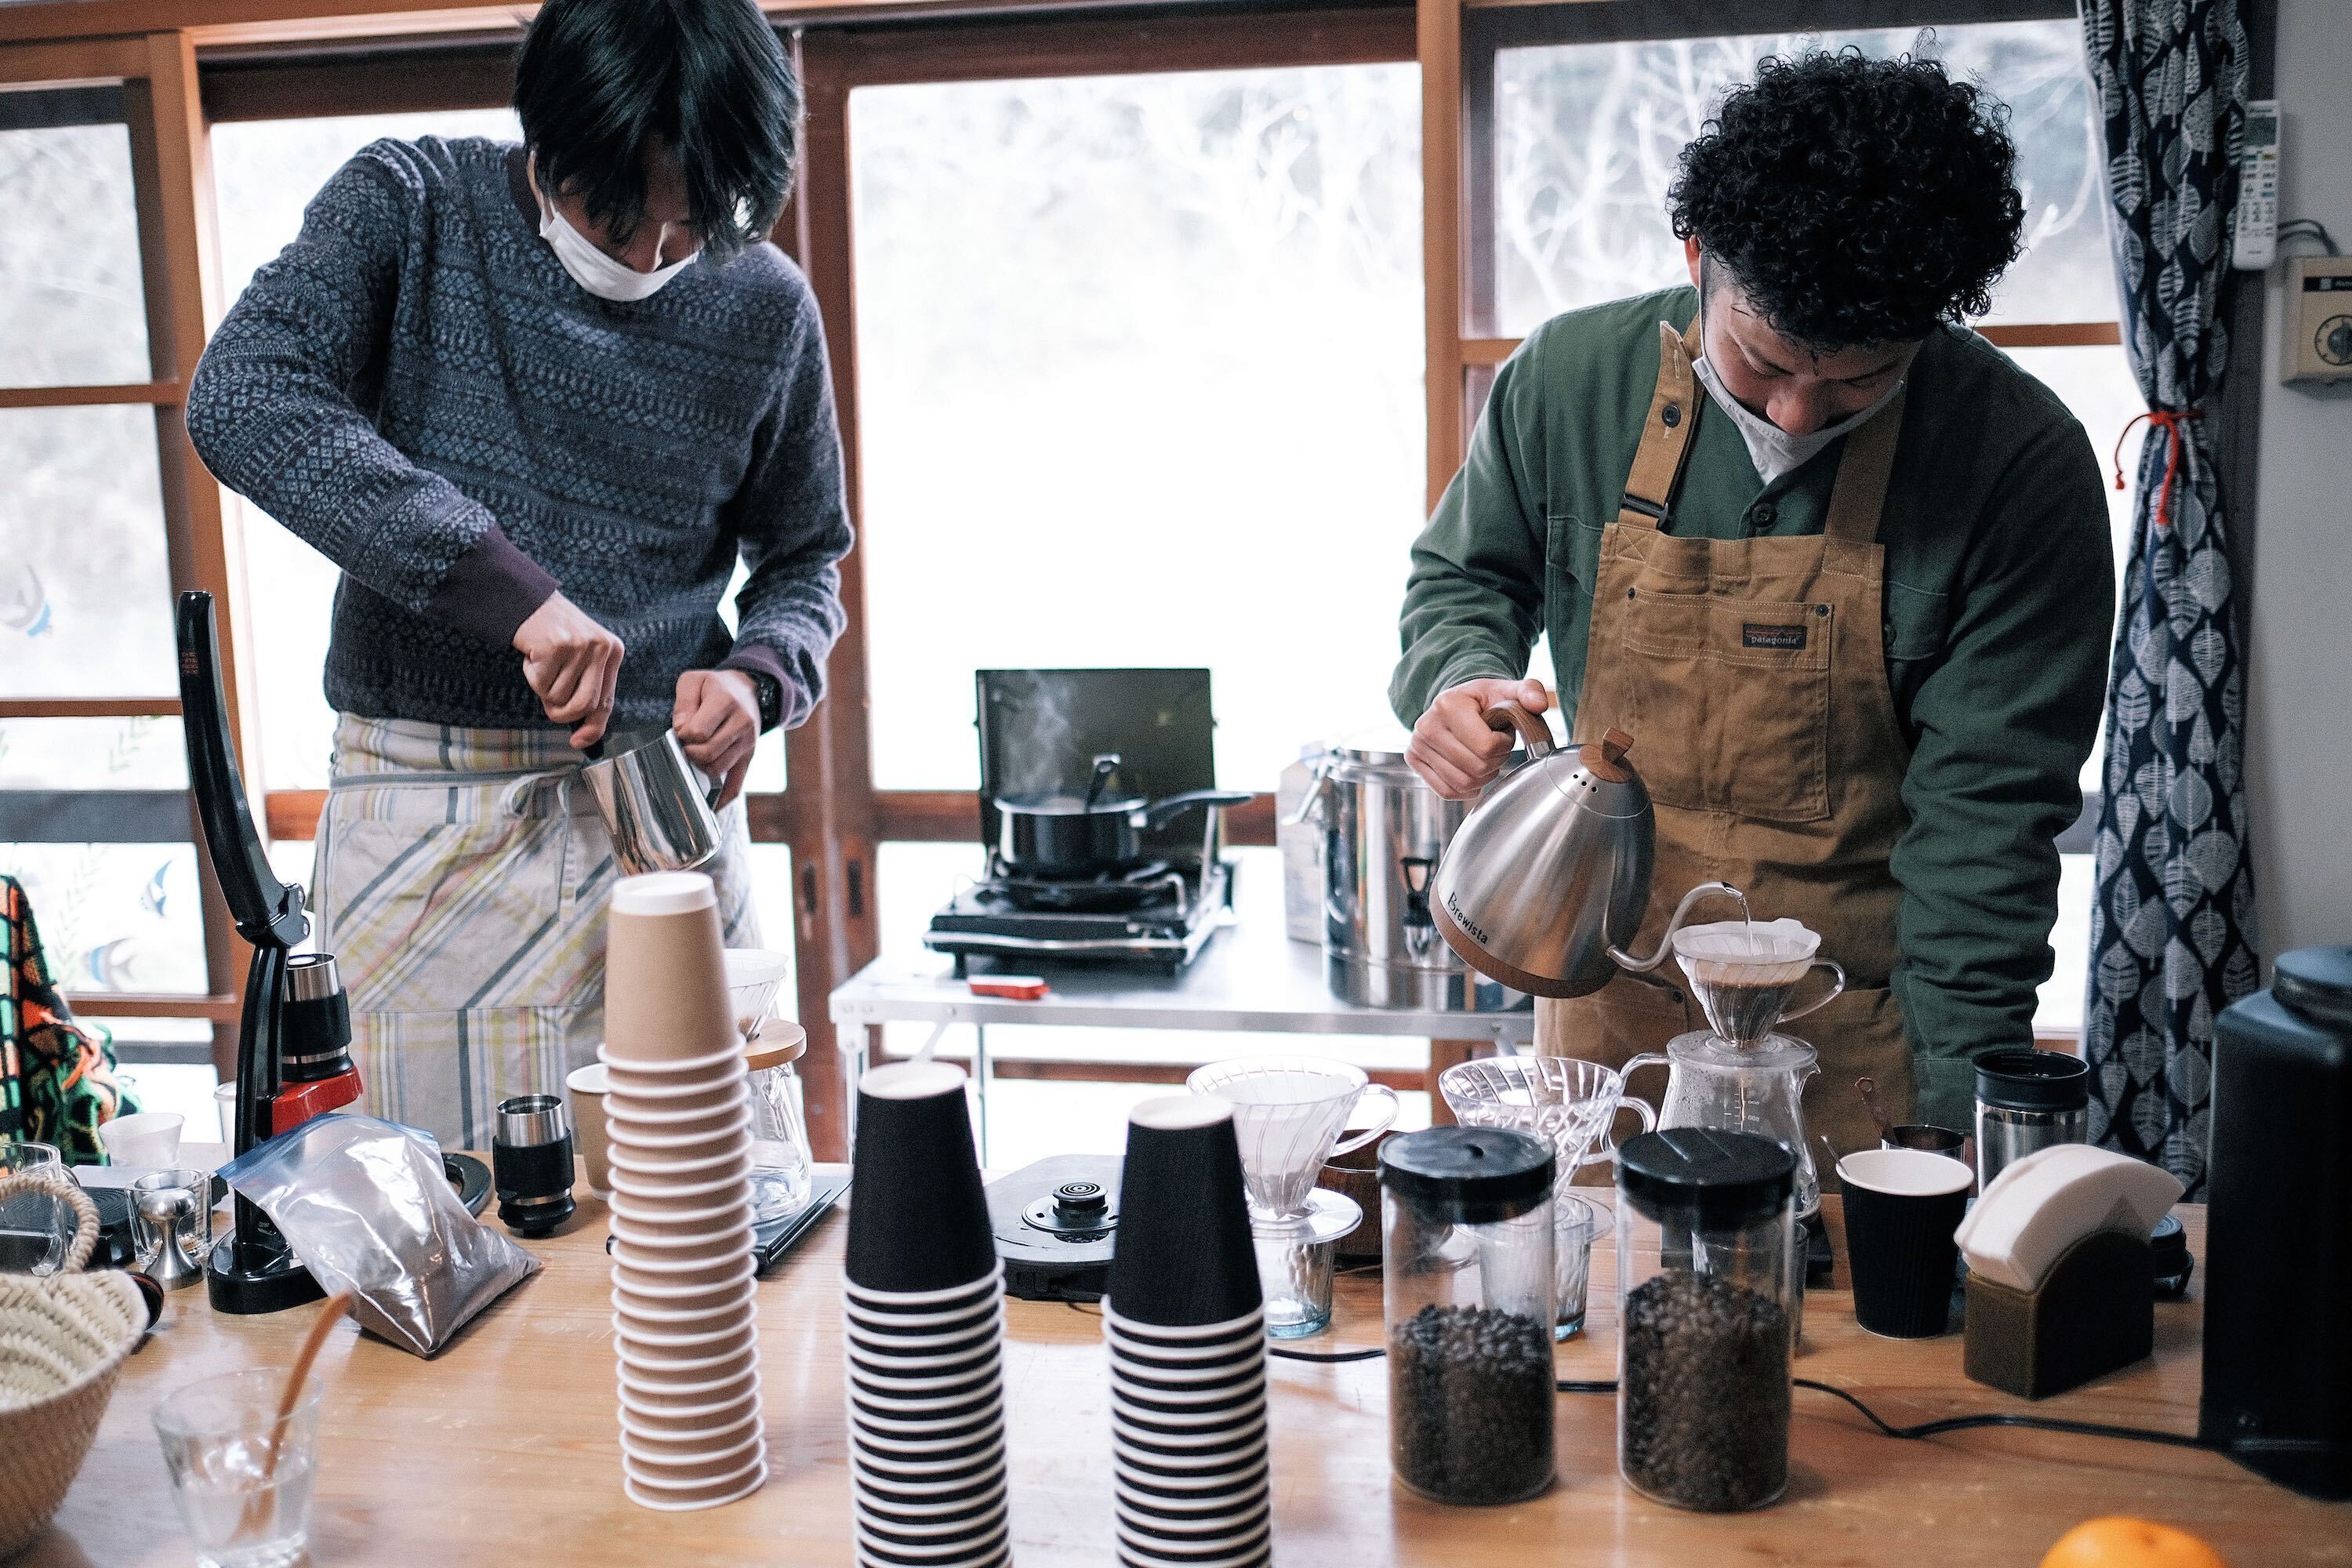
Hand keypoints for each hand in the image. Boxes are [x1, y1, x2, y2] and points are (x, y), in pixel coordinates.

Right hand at [513, 593, 622, 748]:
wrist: (529, 602)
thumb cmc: (554, 634)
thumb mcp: (582, 655)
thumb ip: (588, 686)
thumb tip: (584, 731)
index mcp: (613, 651)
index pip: (607, 701)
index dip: (593, 727)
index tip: (579, 742)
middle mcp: (601, 648)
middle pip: (584, 705)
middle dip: (562, 713)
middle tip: (549, 704)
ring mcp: (578, 646)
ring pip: (558, 697)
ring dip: (543, 689)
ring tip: (542, 665)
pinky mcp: (554, 646)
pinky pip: (540, 684)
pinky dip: (531, 676)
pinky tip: (533, 655)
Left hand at [674, 670, 759, 807]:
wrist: (750, 689)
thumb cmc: (716, 686)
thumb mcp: (695, 680)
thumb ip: (683, 702)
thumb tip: (680, 730)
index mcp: (726, 701)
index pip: (698, 732)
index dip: (683, 734)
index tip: (681, 729)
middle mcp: (741, 723)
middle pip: (707, 753)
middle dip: (689, 752)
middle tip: (686, 744)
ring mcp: (747, 743)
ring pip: (717, 769)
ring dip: (699, 766)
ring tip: (695, 754)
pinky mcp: (749, 756)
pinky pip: (737, 783)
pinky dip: (723, 798)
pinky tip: (711, 807)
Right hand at [1405, 677, 1552, 798]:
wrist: (1457, 703)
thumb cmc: (1484, 701)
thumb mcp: (1508, 690)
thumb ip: (1529, 692)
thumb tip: (1539, 704)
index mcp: (1448, 704)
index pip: (1486, 747)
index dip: (1503, 745)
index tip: (1500, 733)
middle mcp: (1427, 725)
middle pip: (1476, 768)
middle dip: (1494, 761)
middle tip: (1493, 746)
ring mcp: (1417, 744)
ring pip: (1463, 783)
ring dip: (1482, 776)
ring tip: (1481, 756)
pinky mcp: (1414, 760)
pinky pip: (1447, 791)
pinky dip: (1465, 788)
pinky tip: (1470, 771)